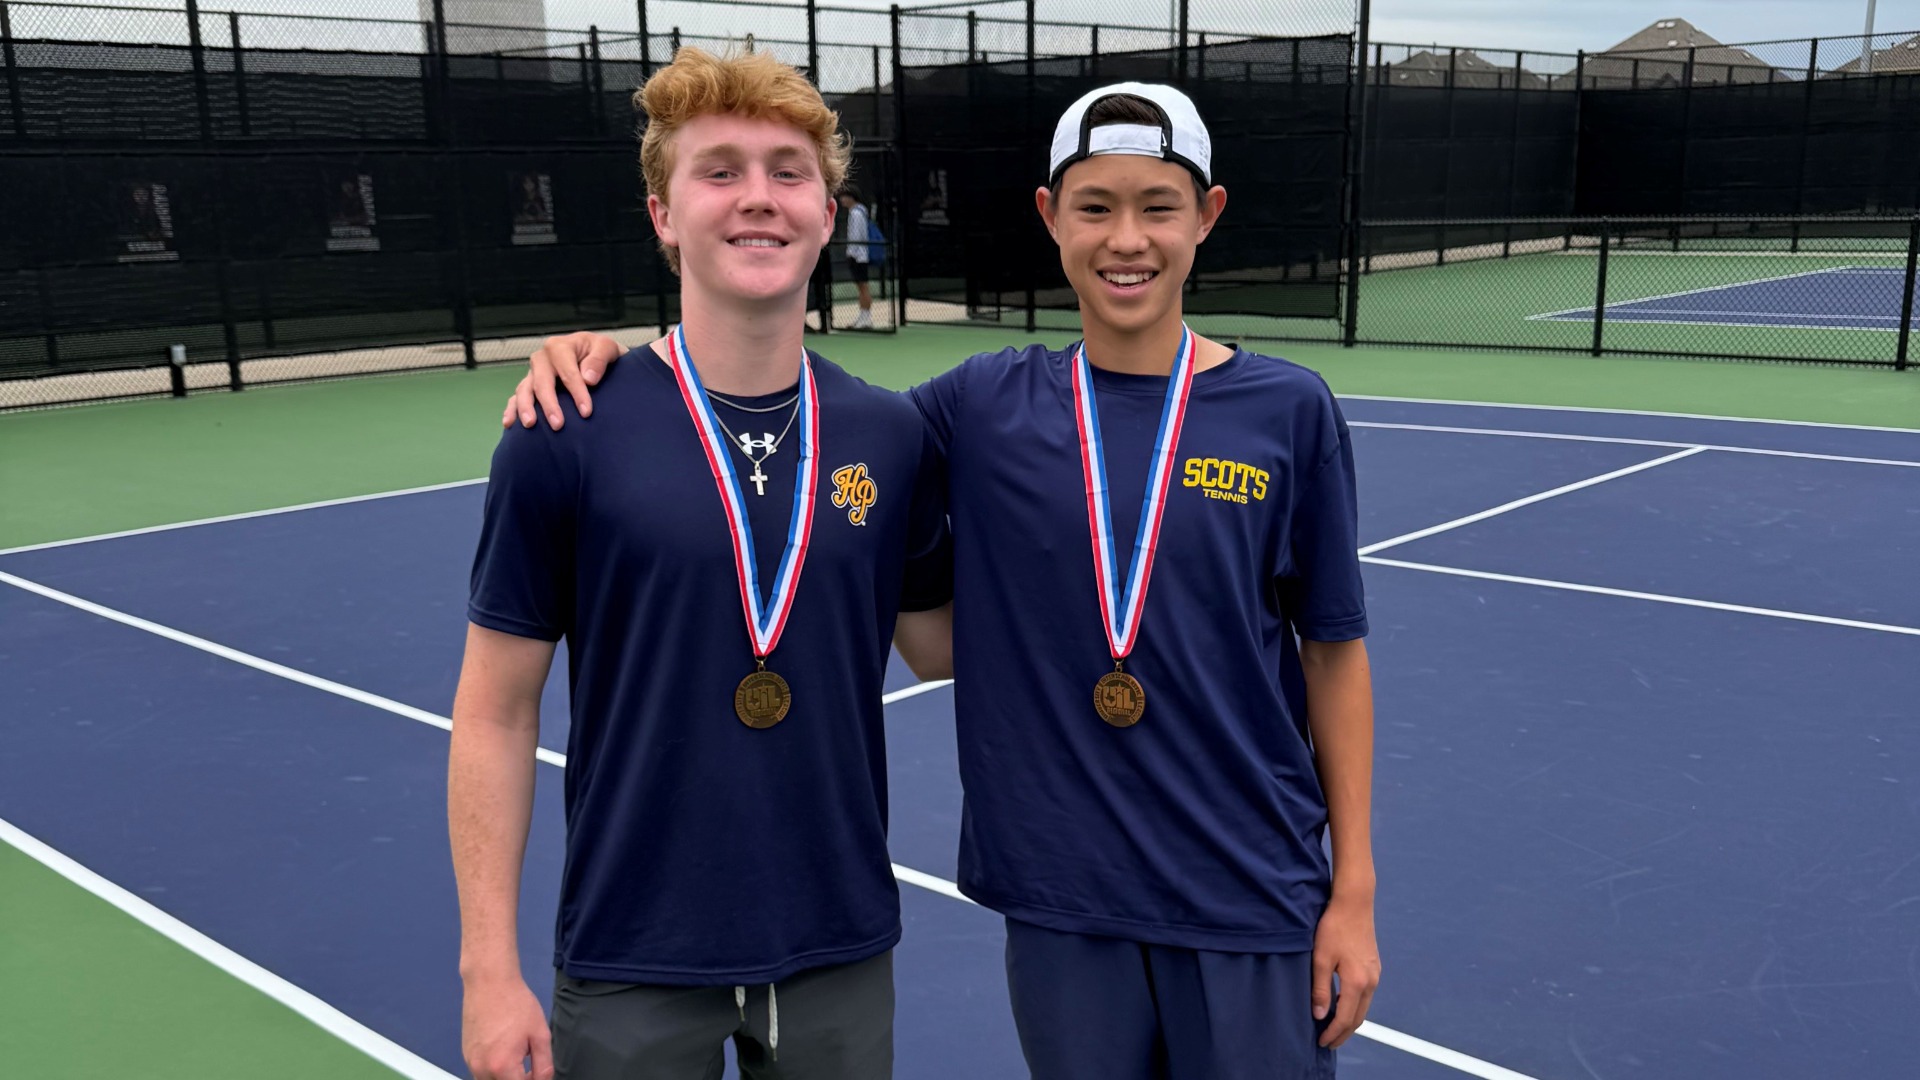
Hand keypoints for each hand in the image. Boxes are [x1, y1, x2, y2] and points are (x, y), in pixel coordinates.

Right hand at [461, 974, 554, 1078]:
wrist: (490, 983)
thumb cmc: (516, 1004)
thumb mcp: (540, 1034)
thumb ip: (544, 1065)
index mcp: (502, 1067)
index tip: (537, 1073)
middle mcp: (481, 1069)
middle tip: (530, 1067)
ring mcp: (471, 1063)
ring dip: (505, 1077)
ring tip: (517, 1056)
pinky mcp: (466, 1055)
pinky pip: (481, 1072)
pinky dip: (494, 1070)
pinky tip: (504, 1050)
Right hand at [502, 332, 625, 429]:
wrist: (592, 354)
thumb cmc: (599, 352)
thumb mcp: (607, 348)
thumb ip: (599, 359)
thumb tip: (588, 378)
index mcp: (559, 347)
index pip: (568, 372)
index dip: (577, 392)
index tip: (586, 412)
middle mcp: (542, 359)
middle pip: (541, 382)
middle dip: (549, 404)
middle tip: (558, 425)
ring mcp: (533, 373)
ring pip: (524, 389)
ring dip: (525, 407)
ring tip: (530, 424)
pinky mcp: (529, 385)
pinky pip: (516, 397)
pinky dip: (511, 409)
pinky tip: (509, 424)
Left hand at [1311, 892, 1380, 1048]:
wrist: (1354, 904)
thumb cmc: (1334, 928)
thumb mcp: (1320, 958)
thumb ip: (1321, 989)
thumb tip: (1319, 1015)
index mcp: (1357, 982)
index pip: (1345, 1018)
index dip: (1333, 1033)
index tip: (1321, 1042)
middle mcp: (1371, 982)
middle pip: (1358, 1018)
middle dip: (1343, 1033)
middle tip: (1328, 1043)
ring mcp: (1375, 975)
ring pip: (1364, 1008)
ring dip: (1350, 1021)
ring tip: (1334, 1029)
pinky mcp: (1374, 967)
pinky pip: (1366, 996)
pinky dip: (1355, 1007)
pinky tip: (1343, 1006)